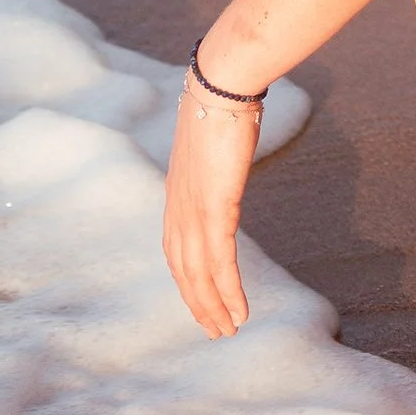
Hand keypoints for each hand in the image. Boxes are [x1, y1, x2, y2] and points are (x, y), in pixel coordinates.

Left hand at [163, 82, 258, 335]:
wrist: (222, 83)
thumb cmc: (223, 102)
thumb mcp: (212, 136)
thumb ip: (214, 154)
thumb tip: (226, 141)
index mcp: (176, 191)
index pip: (176, 247)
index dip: (186, 278)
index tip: (199, 300)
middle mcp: (178, 206)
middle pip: (182, 268)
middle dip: (197, 303)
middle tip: (213, 331)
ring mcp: (194, 210)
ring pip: (198, 274)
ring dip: (212, 306)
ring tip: (228, 330)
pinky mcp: (215, 209)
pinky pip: (220, 262)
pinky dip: (228, 292)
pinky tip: (239, 311)